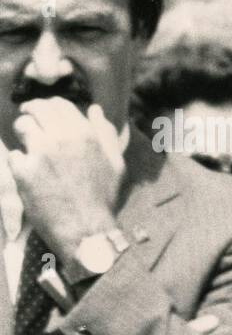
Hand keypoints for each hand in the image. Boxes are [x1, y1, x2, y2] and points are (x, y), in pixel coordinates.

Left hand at [3, 99, 123, 258]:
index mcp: (85, 134)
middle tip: (29, 120)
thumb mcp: (115, 164)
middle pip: (37, 110)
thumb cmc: (103, 198)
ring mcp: (41, 153)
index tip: (45, 113)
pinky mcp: (24, 171)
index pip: (60, 105)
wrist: (86, 230)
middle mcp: (61, 138)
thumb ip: (105, 133)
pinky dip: (18, 161)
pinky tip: (26, 169)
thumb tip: (95, 109)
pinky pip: (14, 155)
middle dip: (31, 112)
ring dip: (23, 131)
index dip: (50, 106)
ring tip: (26, 143)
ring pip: (22, 126)